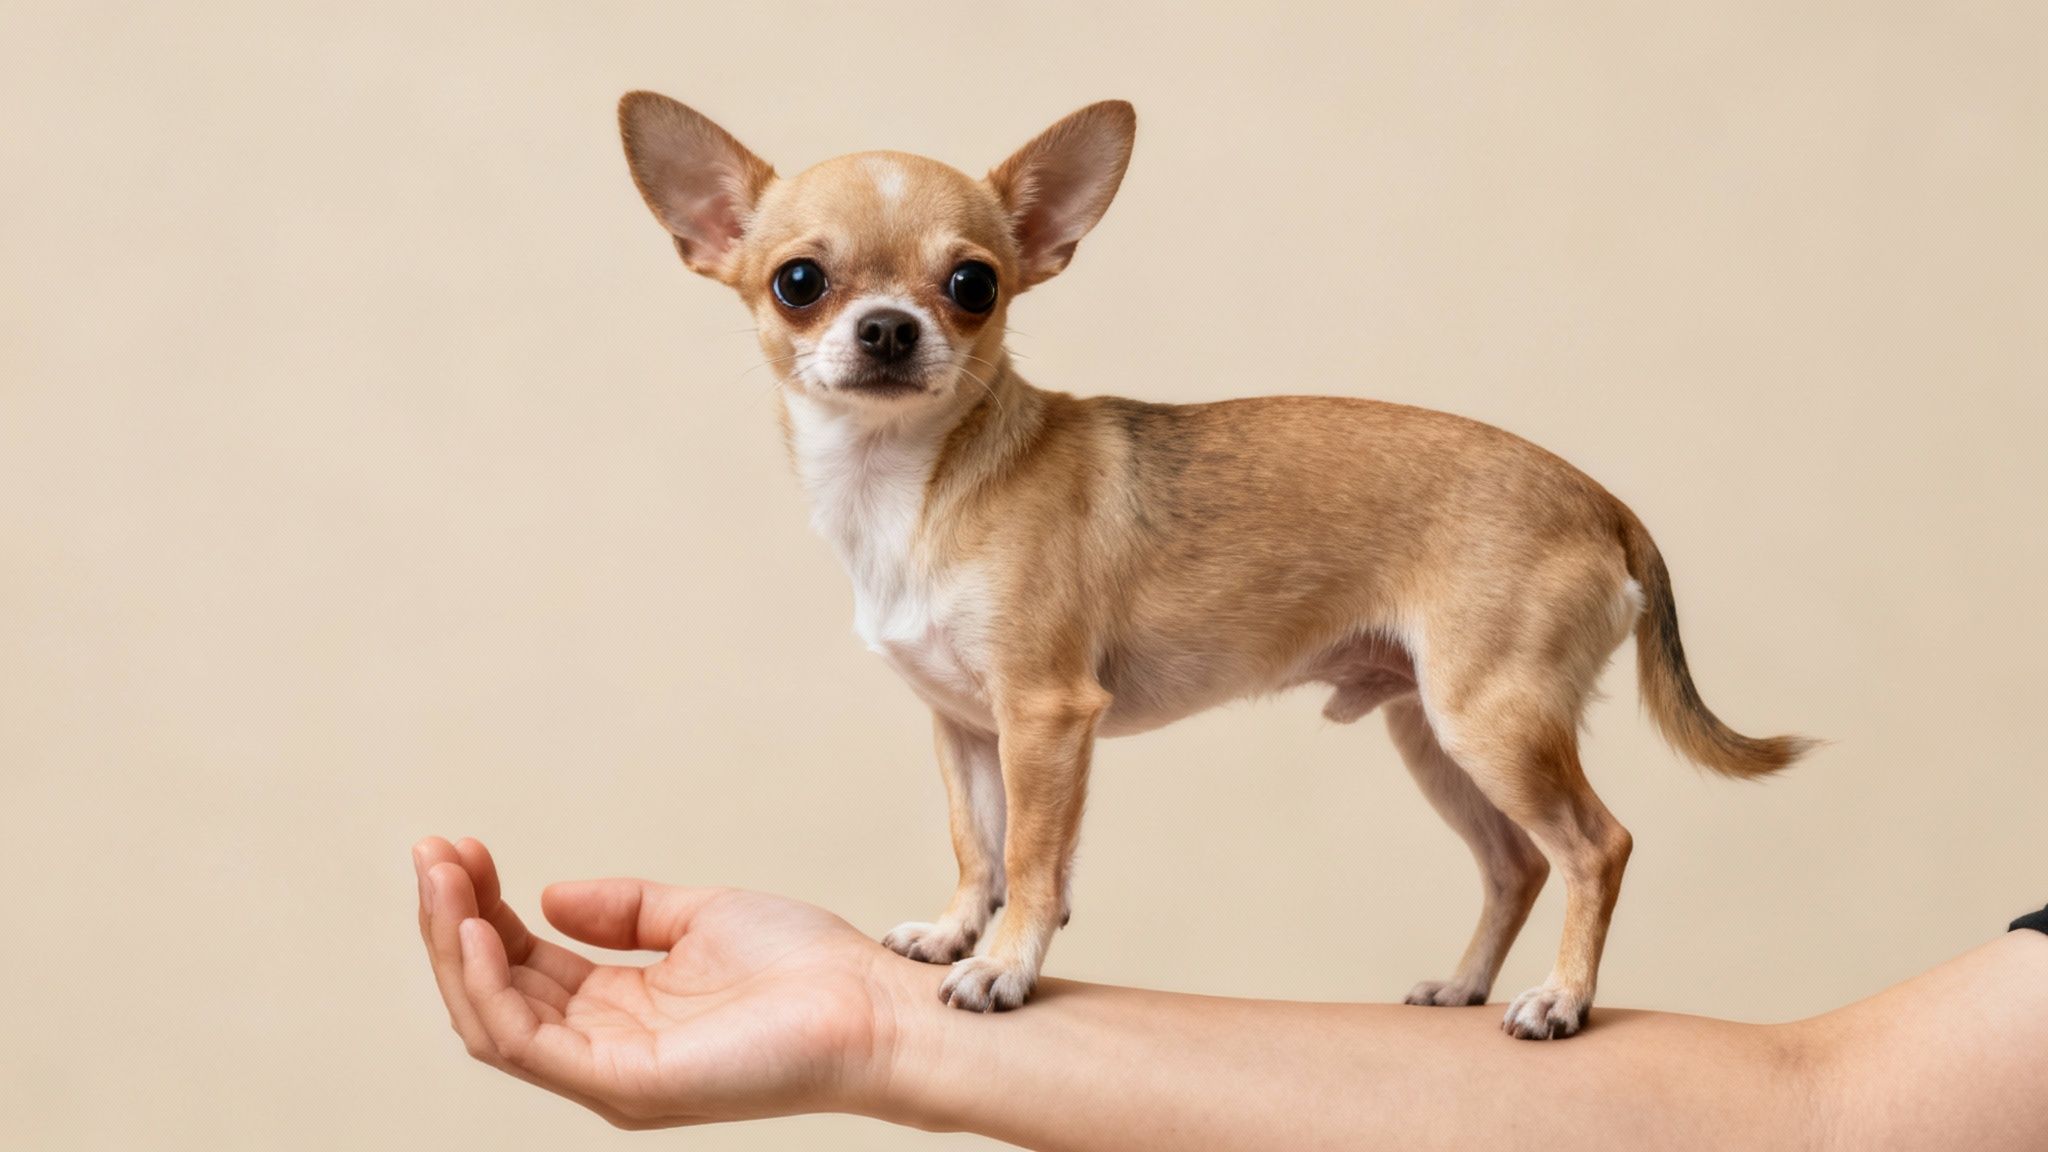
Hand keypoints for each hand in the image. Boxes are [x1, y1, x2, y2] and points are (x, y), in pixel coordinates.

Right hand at [412, 836, 899, 1127]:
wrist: (872, 1007)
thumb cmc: (806, 969)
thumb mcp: (700, 916)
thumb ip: (624, 911)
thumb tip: (547, 896)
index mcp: (620, 1013)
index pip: (522, 966)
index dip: (480, 907)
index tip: (457, 848)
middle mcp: (603, 1051)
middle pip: (494, 991)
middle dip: (450, 919)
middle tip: (430, 852)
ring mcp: (609, 1074)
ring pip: (492, 1018)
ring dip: (452, 944)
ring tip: (441, 877)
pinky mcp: (624, 1084)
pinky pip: (526, 1042)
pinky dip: (488, 985)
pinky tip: (473, 926)